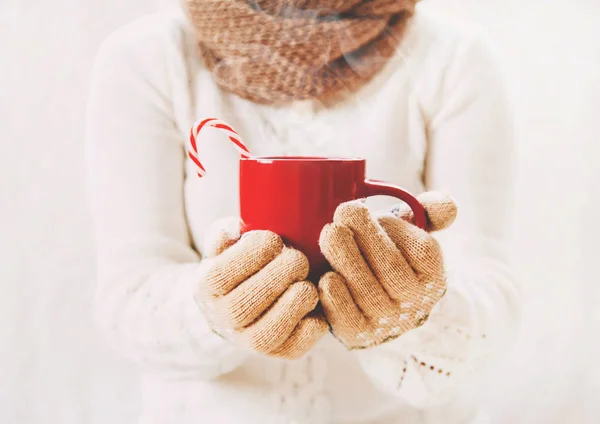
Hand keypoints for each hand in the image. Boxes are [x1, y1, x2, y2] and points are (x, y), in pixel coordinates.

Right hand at [195, 218, 327, 358]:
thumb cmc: (240, 266)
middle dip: (276, 278)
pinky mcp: (277, 352)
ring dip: (292, 306)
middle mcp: (222, 319)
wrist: (240, 305)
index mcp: (206, 288)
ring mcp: (248, 341)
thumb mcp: (225, 246)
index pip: (220, 275)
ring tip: (307, 285)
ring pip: (266, 334)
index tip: (274, 240)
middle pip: (243, 306)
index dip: (250, 255)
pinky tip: (318, 306)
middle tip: (298, 260)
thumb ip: (224, 234)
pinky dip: (310, 329)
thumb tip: (235, 228)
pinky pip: (292, 348)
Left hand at [318, 192, 456, 349]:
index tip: (366, 207)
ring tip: (330, 234)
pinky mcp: (359, 335)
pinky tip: (326, 276)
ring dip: (346, 260)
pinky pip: (348, 318)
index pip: (420, 249)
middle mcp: (415, 301)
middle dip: (365, 237)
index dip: (393, 227)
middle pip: (392, 269)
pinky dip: (336, 297)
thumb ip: (430, 212)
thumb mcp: (410, 231)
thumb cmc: (388, 254)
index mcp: (432, 273)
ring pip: (367, 291)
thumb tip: (448, 204)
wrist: (373, 303)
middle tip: (342, 213)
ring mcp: (388, 322)